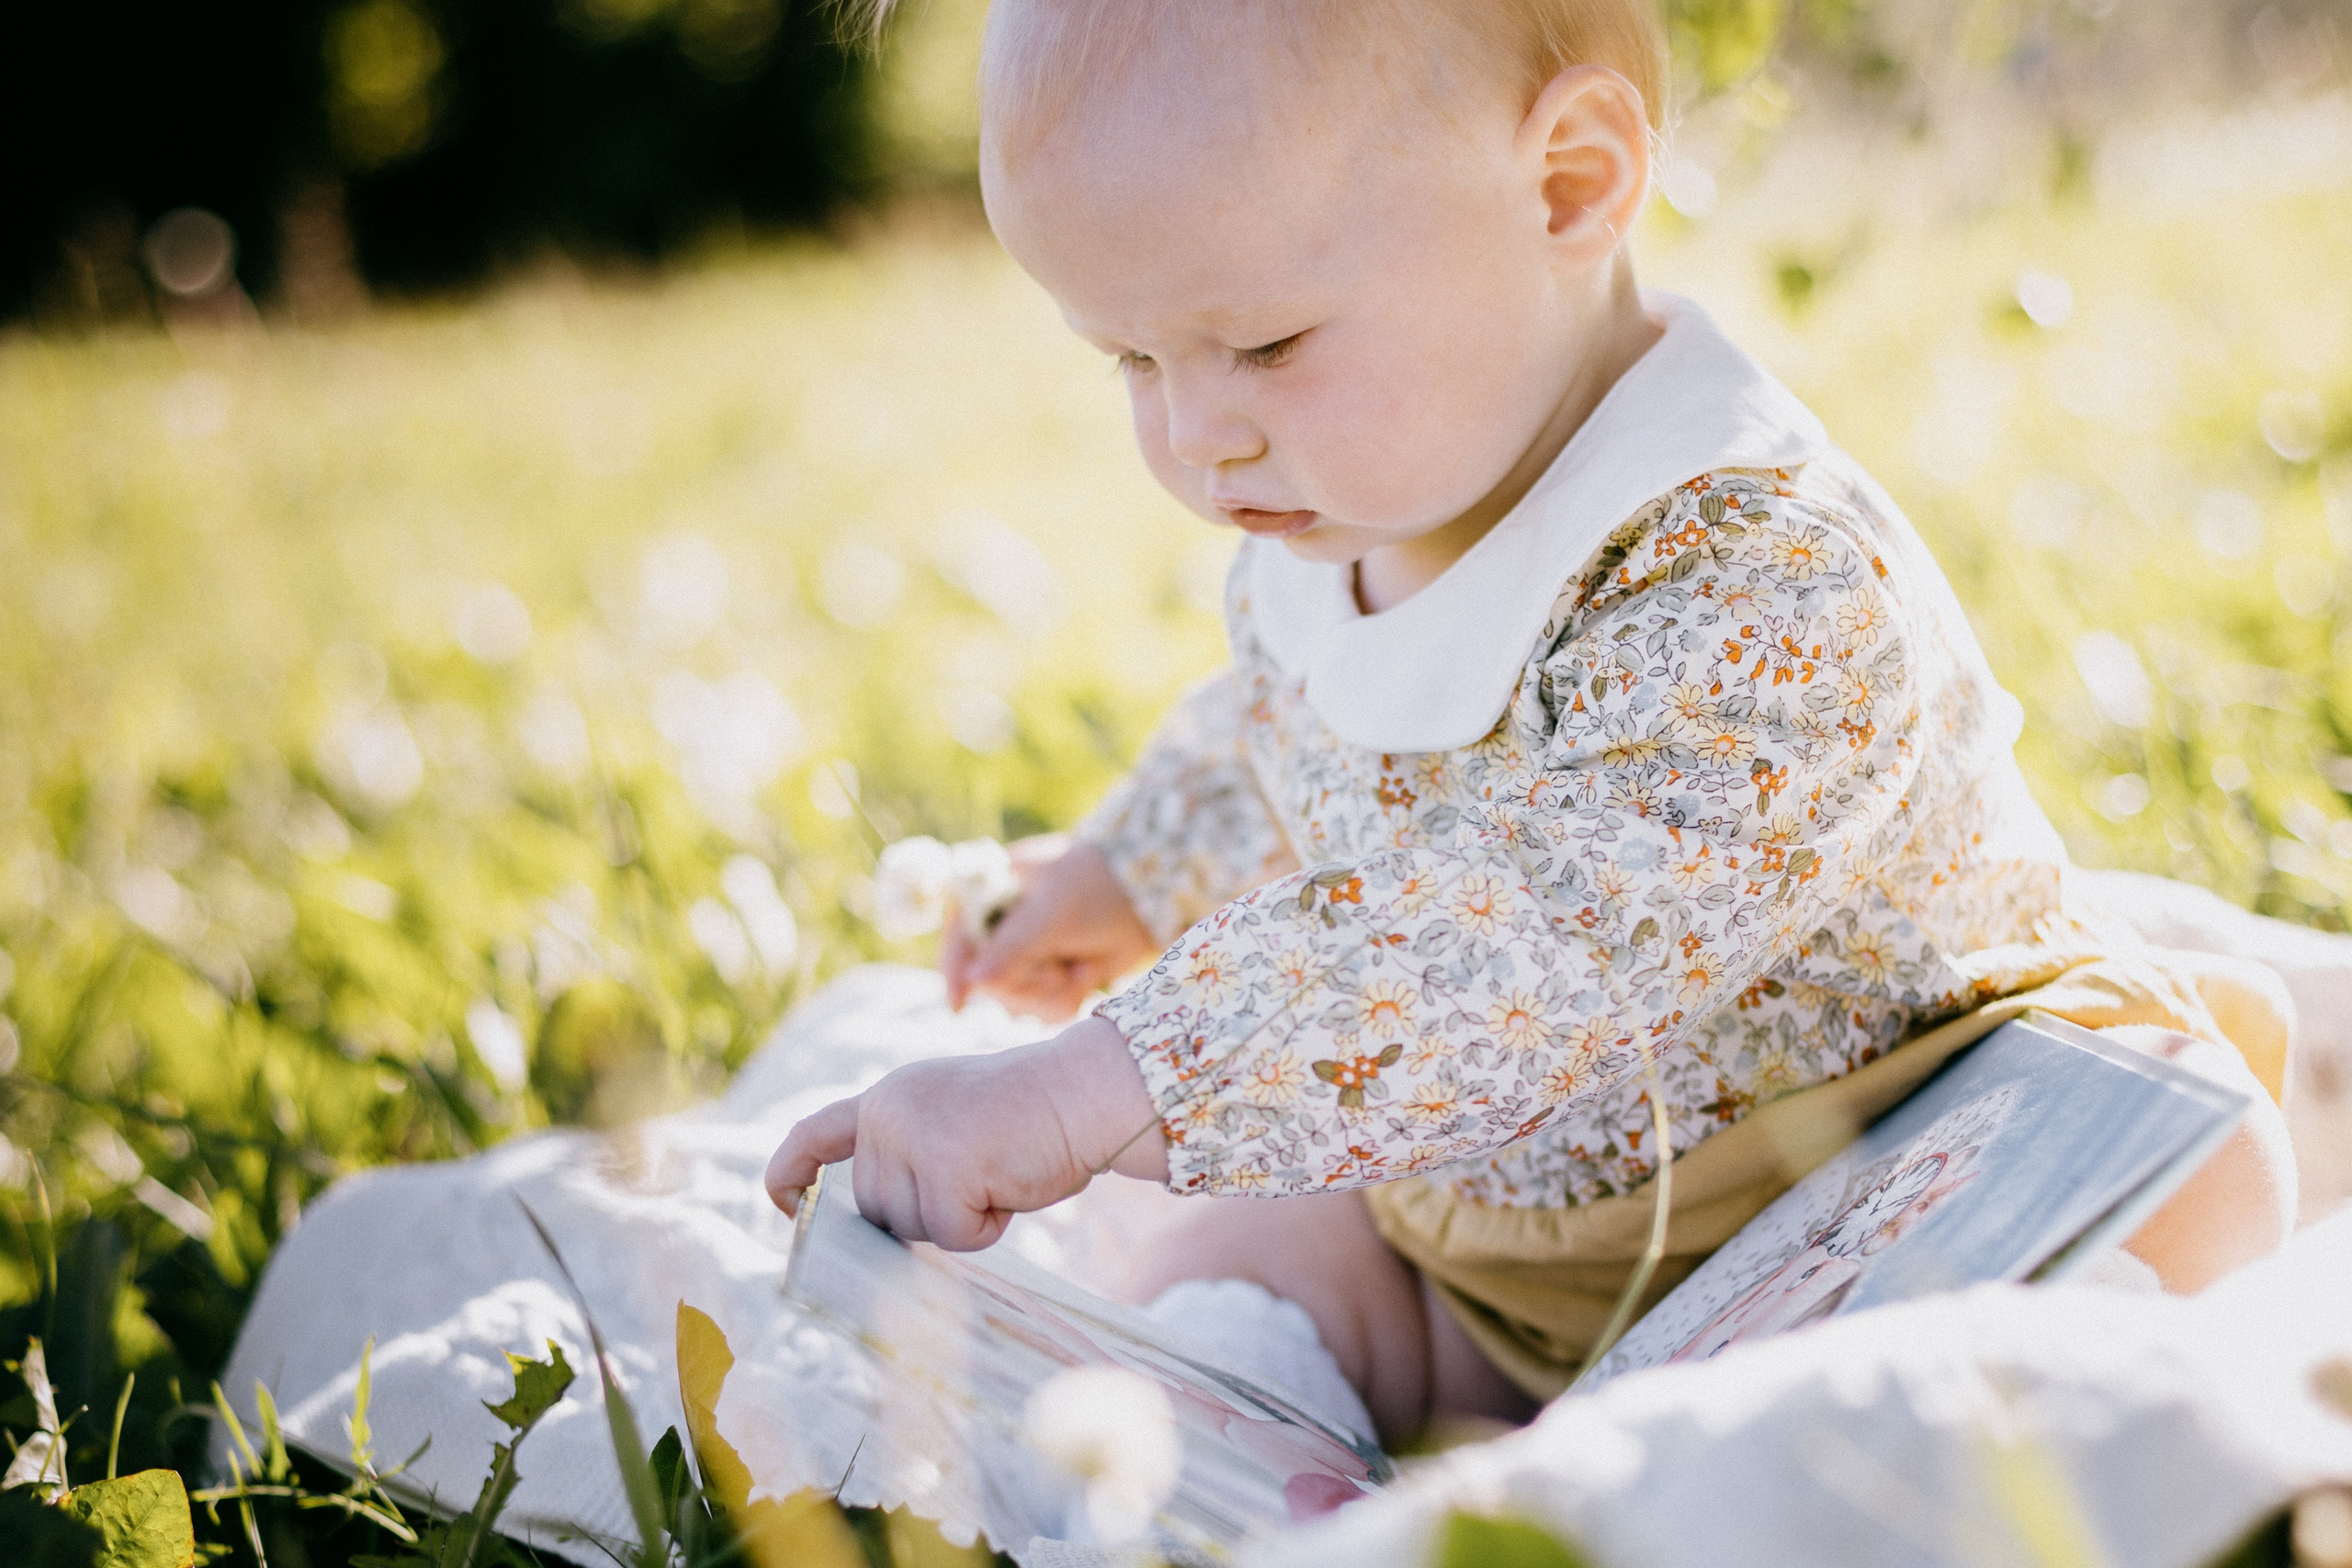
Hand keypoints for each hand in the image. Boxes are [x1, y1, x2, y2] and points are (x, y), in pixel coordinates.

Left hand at [764, 1014, 1170, 1248]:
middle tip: (981, 1174)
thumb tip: (877, 1226)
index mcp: (887, 1097)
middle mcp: (887, 1112)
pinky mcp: (945, 1164)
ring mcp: (912, 1136)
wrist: (1086, 1093)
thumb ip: (908, 1155)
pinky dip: (987, 1228)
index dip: (789, 1173)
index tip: (782, 1202)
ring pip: (911, 1228)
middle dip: (927, 1213)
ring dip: (959, 1220)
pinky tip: (1010, 1186)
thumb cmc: (1033, 1118)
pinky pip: (953, 1235)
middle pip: (875, 1210)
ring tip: (998, 1172)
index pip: (815, 1134)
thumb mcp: (952, 1121)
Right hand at [943, 835, 1158, 1020]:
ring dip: (1049, 996)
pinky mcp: (1052, 977)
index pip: (958, 936)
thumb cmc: (1098, 887)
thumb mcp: (1052, 913)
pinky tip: (1087, 976)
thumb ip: (1012, 947)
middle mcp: (1002, 927)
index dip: (953, 971)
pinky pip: (1043, 1010)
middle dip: (1024, 987)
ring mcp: (1027, 955)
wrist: (1151, 898)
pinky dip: (1066, 1000)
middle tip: (1054, 975)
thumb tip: (971, 982)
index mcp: (991, 893)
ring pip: (1015, 1002)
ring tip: (1077, 971)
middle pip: (986, 982)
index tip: (958, 1004)